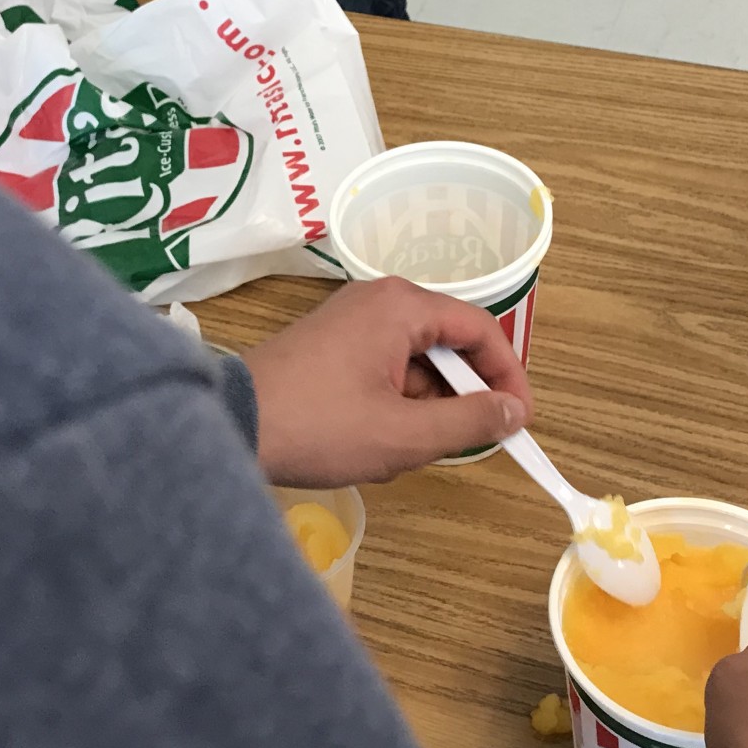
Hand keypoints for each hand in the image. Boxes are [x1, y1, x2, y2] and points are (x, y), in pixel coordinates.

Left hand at [243, 277, 532, 486]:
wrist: (230, 425)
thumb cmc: (316, 426)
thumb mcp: (403, 435)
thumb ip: (467, 422)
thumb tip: (512, 412)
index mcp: (401, 306)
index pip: (480, 329)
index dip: (507, 375)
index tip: (517, 420)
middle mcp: (378, 300)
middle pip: (447, 343)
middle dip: (458, 396)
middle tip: (459, 442)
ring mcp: (350, 319)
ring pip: (415, 360)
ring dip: (423, 406)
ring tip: (402, 448)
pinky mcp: (330, 343)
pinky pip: (384, 366)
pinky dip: (394, 402)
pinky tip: (375, 440)